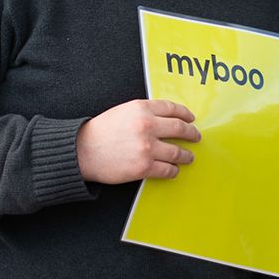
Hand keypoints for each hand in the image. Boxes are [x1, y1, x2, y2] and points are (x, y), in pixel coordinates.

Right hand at [76, 99, 200, 182]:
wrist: (82, 151)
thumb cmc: (100, 132)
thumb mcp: (123, 111)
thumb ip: (144, 112)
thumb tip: (166, 119)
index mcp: (142, 108)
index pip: (172, 108)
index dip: (186, 114)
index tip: (191, 119)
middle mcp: (147, 126)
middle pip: (180, 128)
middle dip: (192, 133)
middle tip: (196, 137)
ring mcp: (147, 147)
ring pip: (178, 152)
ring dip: (186, 155)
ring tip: (188, 157)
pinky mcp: (144, 167)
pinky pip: (168, 170)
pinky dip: (173, 170)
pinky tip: (173, 170)